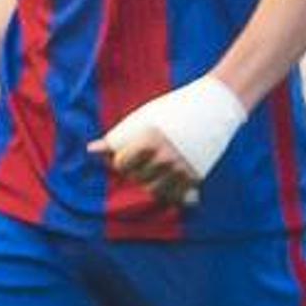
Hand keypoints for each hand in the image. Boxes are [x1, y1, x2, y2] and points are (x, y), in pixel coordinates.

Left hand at [87, 76, 245, 209]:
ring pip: (156, 191)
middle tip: (144, 162)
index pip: (122, 164)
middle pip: (138, 179)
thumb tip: (90, 150)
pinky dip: (173, 197)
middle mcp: (166, 157)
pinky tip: (170, 188)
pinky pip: (178, 198)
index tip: (128, 154)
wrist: (214, 107)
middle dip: (137, 172)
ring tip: (156, 172)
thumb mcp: (142, 119)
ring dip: (153, 184)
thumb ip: (117, 139)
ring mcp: (183, 168)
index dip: (122, 160)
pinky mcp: (197, 176)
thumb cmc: (173, 110)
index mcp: (149, 140)